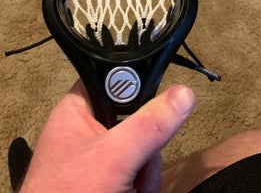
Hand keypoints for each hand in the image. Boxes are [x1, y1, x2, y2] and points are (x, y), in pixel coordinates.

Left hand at [20, 80, 195, 192]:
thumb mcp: (115, 157)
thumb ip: (148, 125)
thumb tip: (183, 94)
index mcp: (77, 108)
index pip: (112, 80)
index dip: (137, 90)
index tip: (157, 110)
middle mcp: (83, 128)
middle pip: (132, 118)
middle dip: (147, 145)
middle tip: (145, 166)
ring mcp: (91, 156)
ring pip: (134, 147)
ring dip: (145, 170)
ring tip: (140, 189)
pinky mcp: (99, 178)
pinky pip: (129, 168)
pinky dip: (138, 183)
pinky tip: (136, 192)